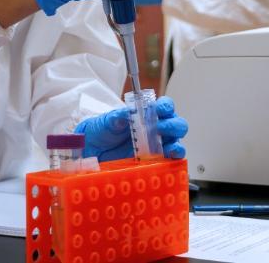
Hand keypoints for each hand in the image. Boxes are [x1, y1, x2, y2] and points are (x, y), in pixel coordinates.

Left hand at [74, 96, 188, 160]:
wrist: (92, 149)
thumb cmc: (103, 130)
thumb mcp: (109, 120)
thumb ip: (119, 116)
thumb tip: (127, 112)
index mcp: (148, 114)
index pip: (165, 106)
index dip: (166, 106)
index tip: (160, 109)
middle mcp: (156, 129)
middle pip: (176, 125)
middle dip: (173, 125)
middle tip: (161, 128)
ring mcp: (156, 146)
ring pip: (176, 143)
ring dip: (176, 144)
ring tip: (169, 146)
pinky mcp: (153, 162)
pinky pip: (169, 162)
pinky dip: (173, 160)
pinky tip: (169, 158)